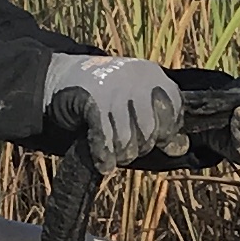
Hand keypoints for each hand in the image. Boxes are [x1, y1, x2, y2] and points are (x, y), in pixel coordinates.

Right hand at [42, 53, 186, 164]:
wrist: (59, 77)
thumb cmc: (104, 93)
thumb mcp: (136, 99)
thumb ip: (159, 120)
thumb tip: (180, 147)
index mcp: (153, 76)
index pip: (174, 113)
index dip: (165, 134)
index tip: (155, 140)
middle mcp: (137, 80)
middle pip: (150, 133)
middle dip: (139, 148)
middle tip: (126, 146)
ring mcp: (114, 91)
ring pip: (127, 141)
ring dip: (119, 155)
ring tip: (113, 153)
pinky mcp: (93, 102)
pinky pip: (106, 141)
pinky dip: (104, 157)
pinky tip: (104, 164)